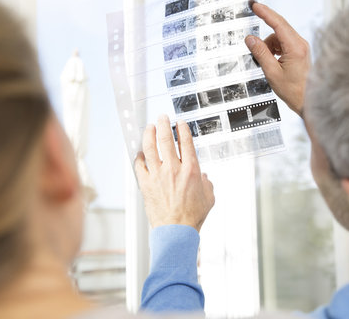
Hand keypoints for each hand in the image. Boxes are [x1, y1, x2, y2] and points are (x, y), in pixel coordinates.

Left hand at [134, 115, 214, 231]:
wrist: (176, 231)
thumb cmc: (193, 216)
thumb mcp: (209, 197)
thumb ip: (207, 183)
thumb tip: (204, 177)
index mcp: (191, 170)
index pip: (185, 142)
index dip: (182, 129)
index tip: (179, 123)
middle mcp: (173, 169)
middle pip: (166, 139)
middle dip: (164, 125)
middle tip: (162, 118)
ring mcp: (157, 175)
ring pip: (150, 148)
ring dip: (149, 134)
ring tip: (149, 127)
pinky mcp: (145, 184)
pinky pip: (139, 165)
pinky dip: (139, 156)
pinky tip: (140, 153)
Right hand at [245, 2, 310, 115]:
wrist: (308, 101)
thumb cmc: (294, 91)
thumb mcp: (272, 72)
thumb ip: (261, 53)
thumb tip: (250, 39)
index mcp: (295, 47)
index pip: (278, 24)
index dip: (265, 13)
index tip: (255, 6)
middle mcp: (301, 44)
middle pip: (279, 28)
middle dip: (265, 35)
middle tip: (252, 37)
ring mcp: (301, 47)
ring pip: (280, 37)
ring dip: (269, 45)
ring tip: (268, 63)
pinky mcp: (300, 51)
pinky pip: (283, 43)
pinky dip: (275, 49)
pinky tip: (274, 62)